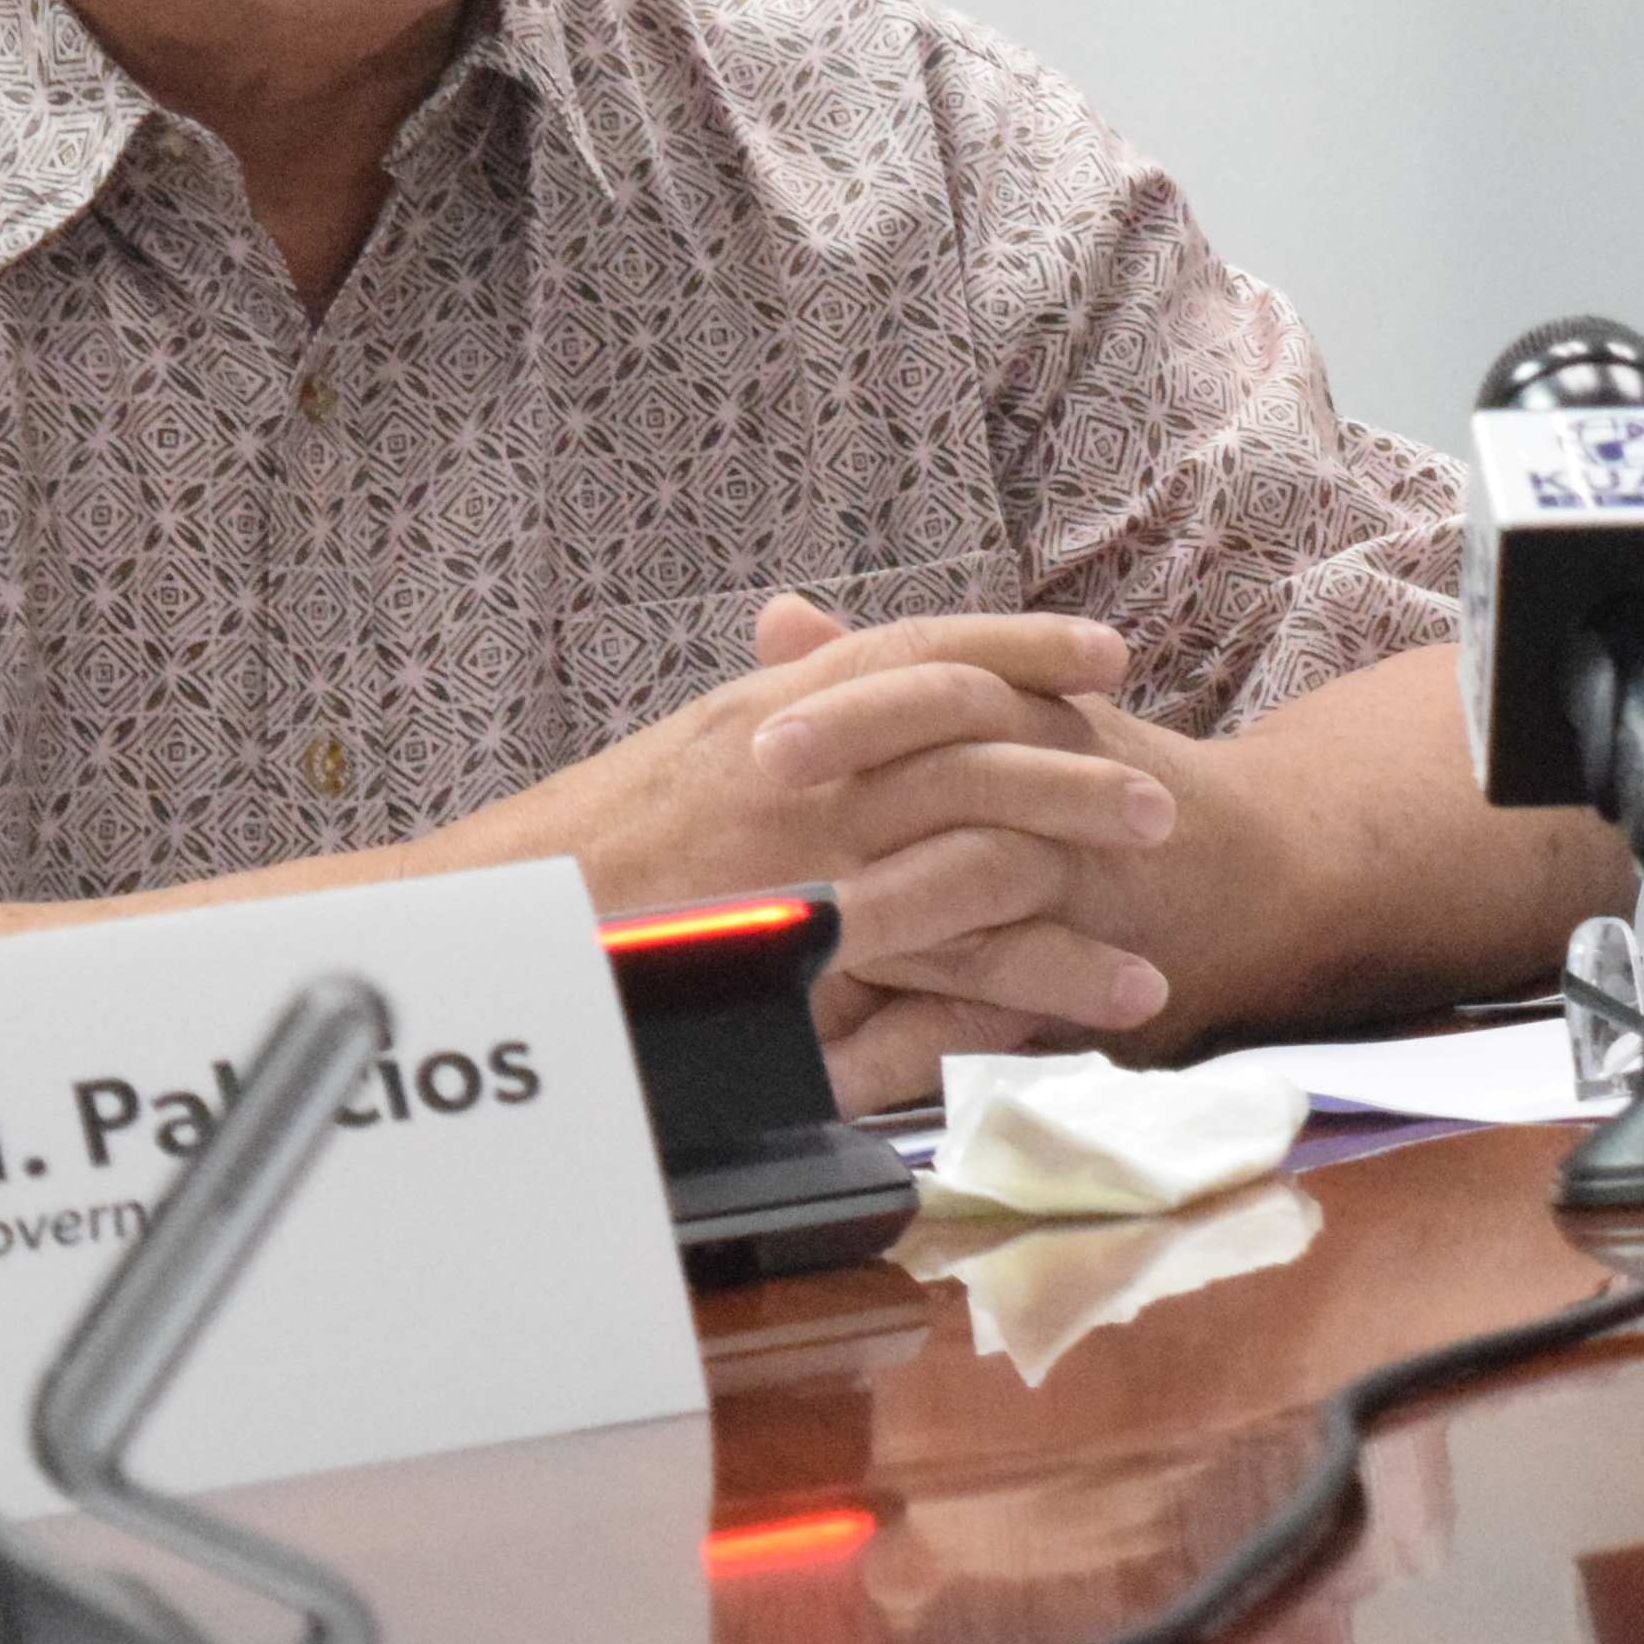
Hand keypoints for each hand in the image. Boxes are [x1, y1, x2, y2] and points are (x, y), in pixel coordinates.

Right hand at [446, 607, 1182, 1084]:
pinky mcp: (800, 940)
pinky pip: (941, 952)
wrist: (484, 922)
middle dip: (1075, 761)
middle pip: (972, 739)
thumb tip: (811, 674)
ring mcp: (800, 850)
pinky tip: (1092, 997)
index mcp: (769, 710)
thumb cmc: (572, 856)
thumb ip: (764, 722)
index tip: (1102, 652)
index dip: (1019, 645)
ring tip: (1157, 897)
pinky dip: (1027, 970)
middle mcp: (794, 760)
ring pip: (974, 841)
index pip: (919, 651)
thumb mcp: (678, 761)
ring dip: (1074, 865)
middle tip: (1159, 791)